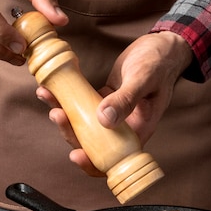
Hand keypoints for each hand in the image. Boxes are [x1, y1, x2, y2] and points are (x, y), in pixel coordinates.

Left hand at [37, 31, 192, 174]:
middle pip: (92, 144)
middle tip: (57, 114)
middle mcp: (124, 128)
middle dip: (70, 133)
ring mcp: (112, 115)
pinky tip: (52, 90)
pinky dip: (66, 100)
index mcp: (139, 130)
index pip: (114, 160)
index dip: (93, 163)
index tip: (76, 154)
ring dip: (64, 117)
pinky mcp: (104, 101)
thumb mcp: (144, 79)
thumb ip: (126, 99)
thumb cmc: (160, 63)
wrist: (162, 47)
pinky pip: (82, 107)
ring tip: (48, 97)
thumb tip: (104, 120)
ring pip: (83, 126)